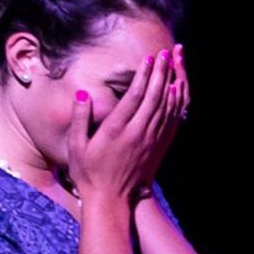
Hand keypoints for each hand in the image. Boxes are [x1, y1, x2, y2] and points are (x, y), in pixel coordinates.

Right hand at [64, 47, 180, 207]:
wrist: (111, 200)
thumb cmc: (88, 173)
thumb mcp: (75, 146)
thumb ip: (80, 119)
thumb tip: (83, 94)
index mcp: (116, 131)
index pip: (134, 97)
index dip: (143, 76)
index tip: (149, 59)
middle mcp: (137, 134)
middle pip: (154, 98)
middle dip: (160, 73)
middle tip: (165, 54)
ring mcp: (150, 141)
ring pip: (165, 108)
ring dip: (170, 84)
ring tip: (174, 65)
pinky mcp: (157, 148)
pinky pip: (170, 122)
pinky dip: (175, 105)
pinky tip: (177, 92)